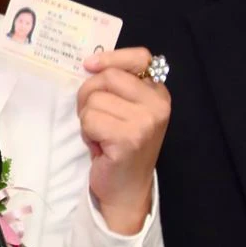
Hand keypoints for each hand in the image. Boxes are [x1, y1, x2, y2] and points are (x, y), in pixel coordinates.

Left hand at [77, 48, 170, 234]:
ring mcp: (145, 122)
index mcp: (158, 93)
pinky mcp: (128, 138)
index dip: (111, 57)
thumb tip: (90, 64)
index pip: (140, 57)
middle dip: (89, 95)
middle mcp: (157, 105)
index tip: (89, 65)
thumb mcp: (124, 110)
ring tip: (101, 136)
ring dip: (88, 119)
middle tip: (95, 118)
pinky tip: (100, 146)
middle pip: (107, 77)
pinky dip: (87, 133)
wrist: (126, 189)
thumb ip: (116, 86)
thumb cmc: (119, 146)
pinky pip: (90, 119)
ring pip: (93, 100)